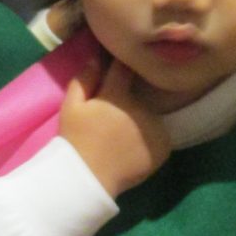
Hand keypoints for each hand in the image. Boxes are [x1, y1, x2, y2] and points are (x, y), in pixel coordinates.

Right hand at [59, 54, 170, 196]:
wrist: (88, 178)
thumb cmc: (76, 140)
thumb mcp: (71, 106)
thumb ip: (84, 78)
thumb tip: (96, 56)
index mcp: (118, 95)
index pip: (124, 70)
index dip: (121, 67)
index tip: (119, 69)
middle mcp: (142, 108)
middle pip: (138, 97)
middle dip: (129, 102)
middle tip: (114, 118)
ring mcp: (155, 127)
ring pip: (149, 116)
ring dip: (140, 121)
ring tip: (123, 137)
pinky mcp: (164, 146)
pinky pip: (159, 135)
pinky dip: (150, 139)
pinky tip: (134, 148)